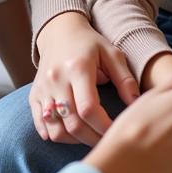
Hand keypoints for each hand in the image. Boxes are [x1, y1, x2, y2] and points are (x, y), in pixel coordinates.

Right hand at [30, 12, 139, 144]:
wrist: (60, 32)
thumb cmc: (90, 44)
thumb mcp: (112, 54)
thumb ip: (125, 79)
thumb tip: (137, 106)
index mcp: (78, 68)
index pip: (88, 109)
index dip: (104, 127)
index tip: (117, 131)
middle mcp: (56, 79)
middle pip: (73, 123)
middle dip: (93, 139)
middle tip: (108, 140)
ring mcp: (43, 88)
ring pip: (56, 129)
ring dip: (75, 141)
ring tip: (90, 136)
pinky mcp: (34, 94)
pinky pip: (41, 124)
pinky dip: (54, 134)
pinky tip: (70, 134)